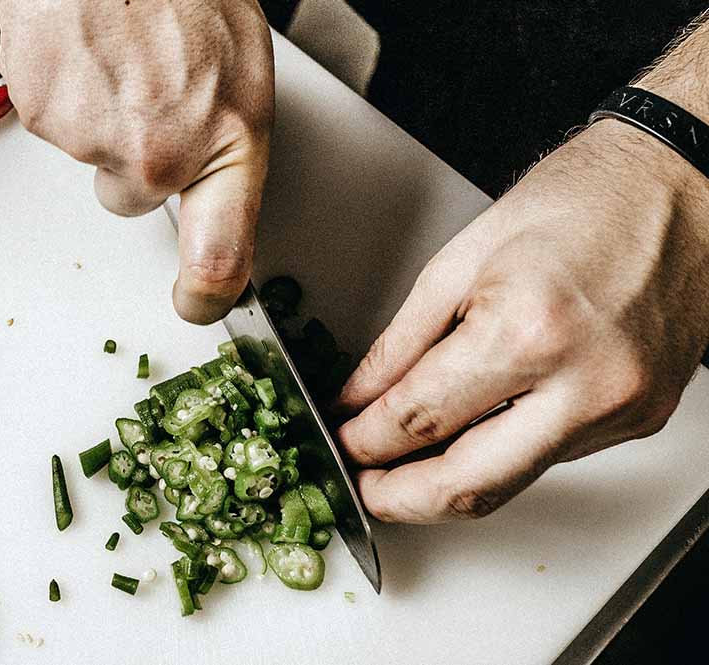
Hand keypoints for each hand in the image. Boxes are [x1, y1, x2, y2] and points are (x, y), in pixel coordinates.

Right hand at [0, 0, 273, 322]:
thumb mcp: (241, 69)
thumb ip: (223, 141)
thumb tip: (204, 191)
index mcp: (226, 143)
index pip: (221, 258)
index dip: (206, 295)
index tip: (196, 303)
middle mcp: (159, 155)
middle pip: (130, 198)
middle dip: (134, 157)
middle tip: (146, 92)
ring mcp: (94, 137)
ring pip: (90, 154)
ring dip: (99, 115)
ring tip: (118, 53)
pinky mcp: (41, 112)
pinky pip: (52, 120)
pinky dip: (64, 90)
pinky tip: (85, 48)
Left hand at [335, 119, 708, 522]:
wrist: (683, 188)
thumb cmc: (580, 202)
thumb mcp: (461, 259)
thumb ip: (400, 343)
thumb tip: (358, 398)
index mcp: (528, 330)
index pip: (420, 419)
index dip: (365, 441)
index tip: (342, 440)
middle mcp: (584, 384)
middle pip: (468, 485)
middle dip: (399, 499)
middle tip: (362, 486)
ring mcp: (620, 409)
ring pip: (510, 484)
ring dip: (446, 485)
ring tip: (402, 464)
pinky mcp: (640, 419)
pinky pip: (550, 459)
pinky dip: (498, 455)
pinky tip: (470, 434)